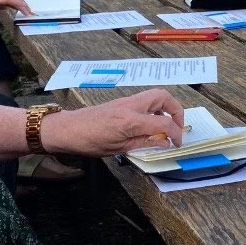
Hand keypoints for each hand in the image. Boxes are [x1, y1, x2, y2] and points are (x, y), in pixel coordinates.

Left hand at [40, 90, 185, 155]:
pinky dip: (153, 110)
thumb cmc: (89, 141)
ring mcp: (126, 101)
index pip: (164, 123)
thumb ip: (144, 143)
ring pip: (155, 96)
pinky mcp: (122, 102)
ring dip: (165, 109)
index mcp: (131, 120)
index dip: (176, 134)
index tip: (177, 144)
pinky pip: (144, 101)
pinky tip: (149, 125)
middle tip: (176, 127)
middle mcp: (131, 106)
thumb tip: (164, 143)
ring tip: (164, 127)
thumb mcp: (119, 149)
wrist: (68, 129)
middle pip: (163, 97)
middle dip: (176, 110)